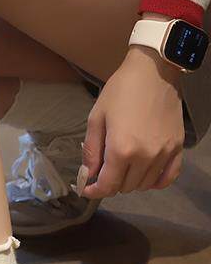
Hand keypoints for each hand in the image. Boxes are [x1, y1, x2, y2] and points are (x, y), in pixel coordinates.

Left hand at [80, 45, 183, 197]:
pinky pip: (168, 177)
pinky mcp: (178, 147)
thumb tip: (88, 175)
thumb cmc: (120, 92)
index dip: (93, 191)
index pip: (107, 185)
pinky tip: (144, 176)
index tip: (86, 188)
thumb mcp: (96, 119)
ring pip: (145, 185)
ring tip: (121, 169)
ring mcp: (164, 153)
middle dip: (110, 184)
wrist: (153, 72)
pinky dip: (155, 182)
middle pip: (125, 187)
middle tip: (102, 172)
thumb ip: (91, 151)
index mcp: (121, 150)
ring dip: (130, 182)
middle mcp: (145, 157)